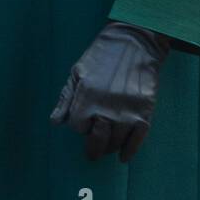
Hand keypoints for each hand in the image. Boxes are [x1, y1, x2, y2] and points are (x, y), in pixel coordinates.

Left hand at [50, 20, 170, 162]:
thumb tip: (55, 122)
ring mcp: (126, 113)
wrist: (133, 43)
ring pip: (115, 143)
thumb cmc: (101, 56)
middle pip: (96, 141)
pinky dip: (130, 151)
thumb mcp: (77, 73)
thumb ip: (66, 99)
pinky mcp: (144, 113)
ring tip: (107, 146)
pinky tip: (124, 157)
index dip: (79, 125)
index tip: (84, 121)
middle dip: (93, 148)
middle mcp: (105, 109)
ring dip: (110, 147)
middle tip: (92, 154)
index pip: (78, 127)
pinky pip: (137, 140)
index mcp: (86, 99)